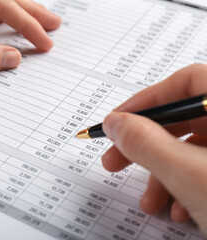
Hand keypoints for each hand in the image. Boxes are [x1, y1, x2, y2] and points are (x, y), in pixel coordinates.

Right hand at [101, 64, 206, 234]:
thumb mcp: (193, 176)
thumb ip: (147, 143)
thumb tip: (115, 122)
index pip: (187, 83)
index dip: (145, 101)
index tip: (115, 122)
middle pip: (185, 120)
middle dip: (145, 144)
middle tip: (113, 161)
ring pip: (192, 151)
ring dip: (161, 175)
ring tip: (150, 203)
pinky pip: (205, 171)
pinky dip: (185, 189)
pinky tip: (179, 211)